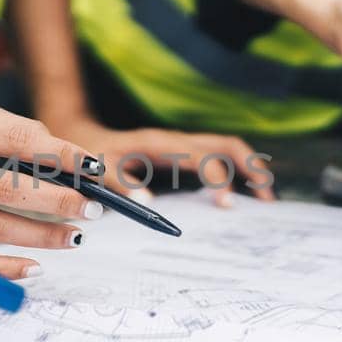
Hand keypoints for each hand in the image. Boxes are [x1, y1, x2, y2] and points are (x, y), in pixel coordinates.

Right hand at [0, 105, 102, 278]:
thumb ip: (14, 134)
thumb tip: (68, 166)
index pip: (17, 140)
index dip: (61, 155)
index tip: (94, 168)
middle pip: (9, 189)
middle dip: (59, 201)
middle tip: (92, 210)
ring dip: (42, 236)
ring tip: (74, 237)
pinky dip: (4, 267)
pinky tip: (34, 267)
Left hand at [43, 116, 275, 205]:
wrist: (73, 135)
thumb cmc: (84, 153)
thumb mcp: (96, 167)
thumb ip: (119, 181)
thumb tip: (147, 201)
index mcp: (161, 144)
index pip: (205, 155)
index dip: (219, 178)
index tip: (226, 206)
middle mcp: (175, 142)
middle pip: (226, 145)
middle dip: (251, 167)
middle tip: (268, 198)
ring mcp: (178, 148)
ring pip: (224, 150)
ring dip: (248, 169)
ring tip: (265, 198)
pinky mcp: (176, 157)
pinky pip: (212, 161)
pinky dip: (231, 175)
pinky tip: (237, 197)